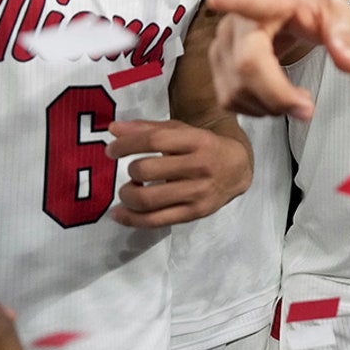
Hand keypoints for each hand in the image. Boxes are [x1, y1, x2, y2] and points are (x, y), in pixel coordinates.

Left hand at [106, 119, 251, 226]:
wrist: (238, 168)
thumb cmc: (203, 146)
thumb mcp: (181, 131)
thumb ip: (147, 129)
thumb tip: (113, 129)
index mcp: (196, 140)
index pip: (154, 141)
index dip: (126, 145)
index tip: (111, 151)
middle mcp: (200, 166)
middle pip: (147, 170)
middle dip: (130, 172)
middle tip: (131, 172)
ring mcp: (198, 192)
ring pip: (147, 199)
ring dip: (127, 195)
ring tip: (130, 189)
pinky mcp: (195, 213)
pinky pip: (155, 220)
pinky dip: (130, 219)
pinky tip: (119, 213)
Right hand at [206, 0, 349, 119]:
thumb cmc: (307, 1)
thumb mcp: (335, 12)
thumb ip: (343, 36)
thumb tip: (349, 64)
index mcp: (270, 1)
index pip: (250, 0)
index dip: (234, 0)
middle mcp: (237, 21)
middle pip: (246, 67)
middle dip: (278, 96)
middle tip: (307, 107)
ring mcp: (222, 43)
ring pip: (235, 89)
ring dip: (268, 106)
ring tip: (295, 100)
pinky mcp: (217, 63)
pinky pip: (229, 98)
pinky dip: (255, 108)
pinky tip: (275, 99)